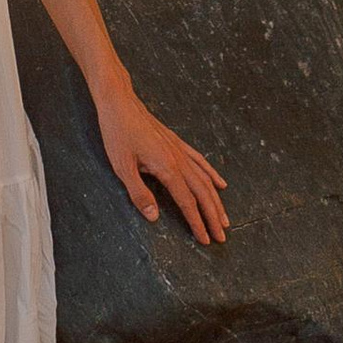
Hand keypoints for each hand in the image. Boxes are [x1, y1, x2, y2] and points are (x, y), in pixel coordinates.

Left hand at [93, 82, 228, 243]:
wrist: (120, 103)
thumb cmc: (117, 133)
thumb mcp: (122, 166)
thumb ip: (139, 193)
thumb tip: (154, 218)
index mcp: (167, 168)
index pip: (187, 201)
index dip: (196, 222)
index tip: (205, 240)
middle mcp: (179, 160)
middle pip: (202, 193)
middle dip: (213, 216)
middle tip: (222, 237)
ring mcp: (180, 150)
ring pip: (205, 179)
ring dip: (216, 201)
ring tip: (225, 218)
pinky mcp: (176, 142)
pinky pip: (200, 161)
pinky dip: (212, 174)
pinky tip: (220, 184)